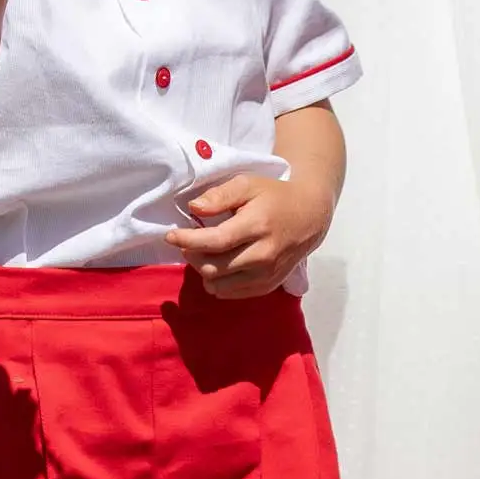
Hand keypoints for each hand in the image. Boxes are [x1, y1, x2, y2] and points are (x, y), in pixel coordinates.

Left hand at [165, 173, 334, 299]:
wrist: (309, 217)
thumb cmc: (273, 197)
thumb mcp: (247, 184)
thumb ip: (220, 195)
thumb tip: (194, 208)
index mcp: (257, 226)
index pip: (215, 241)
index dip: (188, 240)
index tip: (170, 236)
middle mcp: (263, 255)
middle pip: (213, 267)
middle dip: (191, 255)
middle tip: (187, 242)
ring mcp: (267, 275)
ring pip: (219, 285)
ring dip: (203, 270)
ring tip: (203, 253)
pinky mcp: (268, 286)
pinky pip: (231, 294)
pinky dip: (218, 282)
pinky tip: (219, 265)